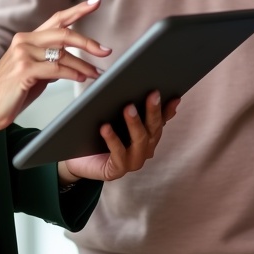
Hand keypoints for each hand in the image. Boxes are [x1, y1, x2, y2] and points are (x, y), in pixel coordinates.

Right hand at [0, 0, 110, 151]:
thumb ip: (49, 64)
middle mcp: (24, 42)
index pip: (57, 19)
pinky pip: (56, 69)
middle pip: (63, 33)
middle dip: (88, 41)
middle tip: (105, 50)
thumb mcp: (32, 74)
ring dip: (84, 65)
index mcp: (27, 39)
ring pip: (63, 54)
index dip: (78, 10)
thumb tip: (68, 63)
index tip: (95, 2)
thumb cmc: (7, 94)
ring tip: (96, 73)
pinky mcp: (24, 70)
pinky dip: (73, 74)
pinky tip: (81, 78)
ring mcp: (23, 54)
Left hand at [59, 90, 180, 182]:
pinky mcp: (117, 169)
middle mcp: (145, 149)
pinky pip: (118, 153)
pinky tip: (105, 127)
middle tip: (152, 94)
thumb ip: (126, 106)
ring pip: (139, 140)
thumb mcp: (113, 118)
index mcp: (147, 136)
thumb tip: (133, 84)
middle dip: (153, 111)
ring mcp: (133, 161)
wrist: (79, 162)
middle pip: (153, 128)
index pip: (161, 121)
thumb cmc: (98, 137)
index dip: (168, 109)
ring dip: (135, 123)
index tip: (174, 95)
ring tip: (129, 108)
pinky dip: (112, 139)